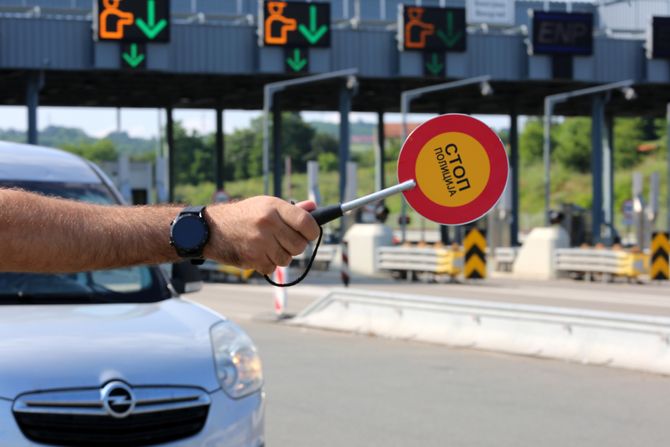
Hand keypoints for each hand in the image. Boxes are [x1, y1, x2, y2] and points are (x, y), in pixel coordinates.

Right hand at [203, 196, 319, 274]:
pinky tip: (258, 253)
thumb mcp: (265, 204)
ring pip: (287, 259)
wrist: (211, 228)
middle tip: (285, 240)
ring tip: (269, 246)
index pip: (306, 223)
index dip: (312, 231)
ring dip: (281, 256)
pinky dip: (267, 264)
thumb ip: (291, 210)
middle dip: (295, 246)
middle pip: (299, 245)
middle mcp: (268, 224)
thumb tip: (314, 208)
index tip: (309, 234)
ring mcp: (260, 243)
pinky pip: (272, 268)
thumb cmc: (243, 215)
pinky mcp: (252, 259)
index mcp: (273, 207)